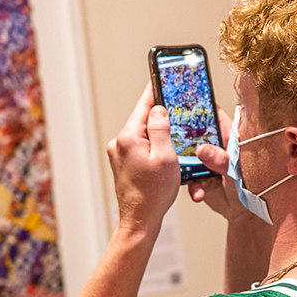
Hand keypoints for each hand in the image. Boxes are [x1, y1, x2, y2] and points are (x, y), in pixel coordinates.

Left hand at [107, 86, 180, 232]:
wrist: (139, 220)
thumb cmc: (153, 194)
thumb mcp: (166, 157)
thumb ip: (161, 129)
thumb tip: (158, 110)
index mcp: (128, 138)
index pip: (144, 106)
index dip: (156, 90)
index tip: (161, 76)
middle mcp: (119, 143)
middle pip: (143, 119)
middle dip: (161, 115)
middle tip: (177, 107)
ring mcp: (118, 154)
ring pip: (142, 134)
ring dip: (158, 134)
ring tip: (175, 137)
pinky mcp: (121, 164)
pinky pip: (139, 147)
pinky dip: (152, 146)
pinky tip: (165, 154)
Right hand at [187, 106, 255, 223]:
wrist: (243, 210)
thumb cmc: (250, 184)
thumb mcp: (238, 170)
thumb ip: (222, 160)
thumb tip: (203, 150)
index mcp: (227, 134)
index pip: (212, 113)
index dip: (198, 104)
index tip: (182, 98)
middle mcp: (212, 144)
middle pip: (192, 130)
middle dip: (180, 131)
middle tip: (168, 131)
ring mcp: (202, 160)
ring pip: (185, 153)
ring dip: (181, 162)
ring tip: (182, 170)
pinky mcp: (196, 176)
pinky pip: (187, 177)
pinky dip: (191, 186)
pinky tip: (198, 193)